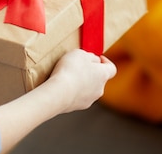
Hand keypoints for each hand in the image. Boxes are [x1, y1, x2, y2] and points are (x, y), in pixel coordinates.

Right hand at [0, 49, 115, 151]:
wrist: (53, 95)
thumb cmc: (68, 71)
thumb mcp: (78, 54)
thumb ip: (86, 55)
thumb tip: (90, 57)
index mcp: (101, 77)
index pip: (110, 68)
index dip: (104, 60)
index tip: (94, 55)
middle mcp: (95, 91)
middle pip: (96, 80)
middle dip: (87, 71)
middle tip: (73, 63)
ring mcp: (82, 102)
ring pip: (82, 90)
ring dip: (74, 82)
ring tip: (59, 73)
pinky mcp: (67, 108)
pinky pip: (68, 97)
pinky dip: (63, 91)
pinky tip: (51, 84)